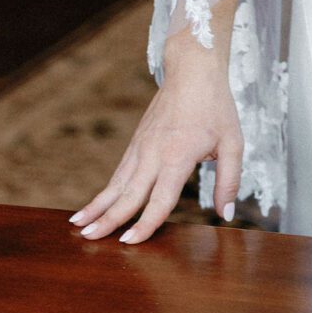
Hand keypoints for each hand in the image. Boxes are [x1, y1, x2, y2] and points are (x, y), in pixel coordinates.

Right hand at [69, 37, 241, 244]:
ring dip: (97, 206)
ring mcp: (141, 147)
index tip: (130, 242)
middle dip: (108, 219)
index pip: (160, 198)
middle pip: (129, 193)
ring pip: (116, 183)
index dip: (146, 223)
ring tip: (78, 226)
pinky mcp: (137, 142)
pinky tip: (93, 205)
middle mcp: (154, 153)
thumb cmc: (215, 106)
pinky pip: (119, 172)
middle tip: (89, 240)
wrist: (192, 70)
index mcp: (178, 156)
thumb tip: (225, 215)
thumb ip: (229, 180)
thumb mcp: (233, 142)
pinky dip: (105, 191)